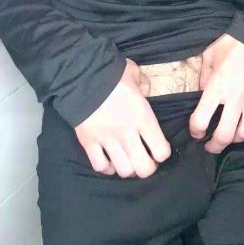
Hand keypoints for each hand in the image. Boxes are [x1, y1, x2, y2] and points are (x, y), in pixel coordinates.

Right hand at [74, 59, 170, 177]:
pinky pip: (100, 166)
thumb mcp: (135, 74)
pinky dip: (106, 167)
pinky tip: (109, 159)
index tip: (158, 147)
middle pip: (144, 169)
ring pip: (123, 171)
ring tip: (127, 159)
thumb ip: (145, 85)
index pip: (161, 151)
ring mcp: (107, 140)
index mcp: (143, 117)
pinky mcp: (88, 143)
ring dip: (128, 168)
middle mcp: (127, 134)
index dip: (162, 153)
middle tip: (145, 159)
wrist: (80, 75)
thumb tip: (146, 92)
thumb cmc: (111, 73)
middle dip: (147, 167)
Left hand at [189, 34, 243, 152]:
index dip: (196, 131)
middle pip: (225, 135)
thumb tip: (202, 95)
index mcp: (218, 85)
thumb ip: (204, 77)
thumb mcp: (210, 54)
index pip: (201, 120)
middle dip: (215, 146)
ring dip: (236, 138)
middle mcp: (238, 95)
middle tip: (211, 146)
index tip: (196, 132)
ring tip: (231, 135)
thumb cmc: (234, 43)